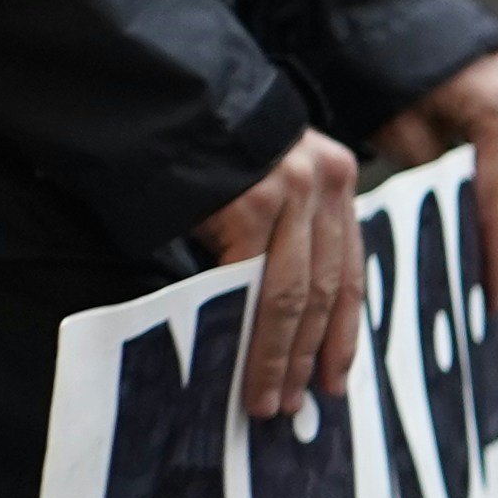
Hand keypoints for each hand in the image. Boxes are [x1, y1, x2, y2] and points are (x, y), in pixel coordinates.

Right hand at [188, 130, 370, 419]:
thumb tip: (285, 321)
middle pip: (325, 289)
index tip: (336, 379)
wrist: (150, 96)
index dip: (343, 332)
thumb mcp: (260, 186)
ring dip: (279, 354)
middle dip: (309, 353)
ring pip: (293, 294)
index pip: (347, 271)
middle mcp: (323, 183)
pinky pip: (251, 281)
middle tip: (293, 402)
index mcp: (334, 180)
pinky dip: (245, 326)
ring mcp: (291, 191)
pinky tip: (236, 360)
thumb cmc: (197, 150)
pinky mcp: (251, 202)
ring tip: (267, 398)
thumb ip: (282, 238)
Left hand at [360, 49, 497, 317]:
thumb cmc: (364, 59)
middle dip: (490, 235)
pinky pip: (486, 148)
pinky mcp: (496, 85)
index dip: (496, 251)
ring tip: (471, 267)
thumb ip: (425, 166)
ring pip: (495, 167)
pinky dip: (471, 181)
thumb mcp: (390, 126)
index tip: (495, 298)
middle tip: (484, 292)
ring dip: (479, 210)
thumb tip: (440, 216)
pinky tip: (460, 220)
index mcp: (492, 105)